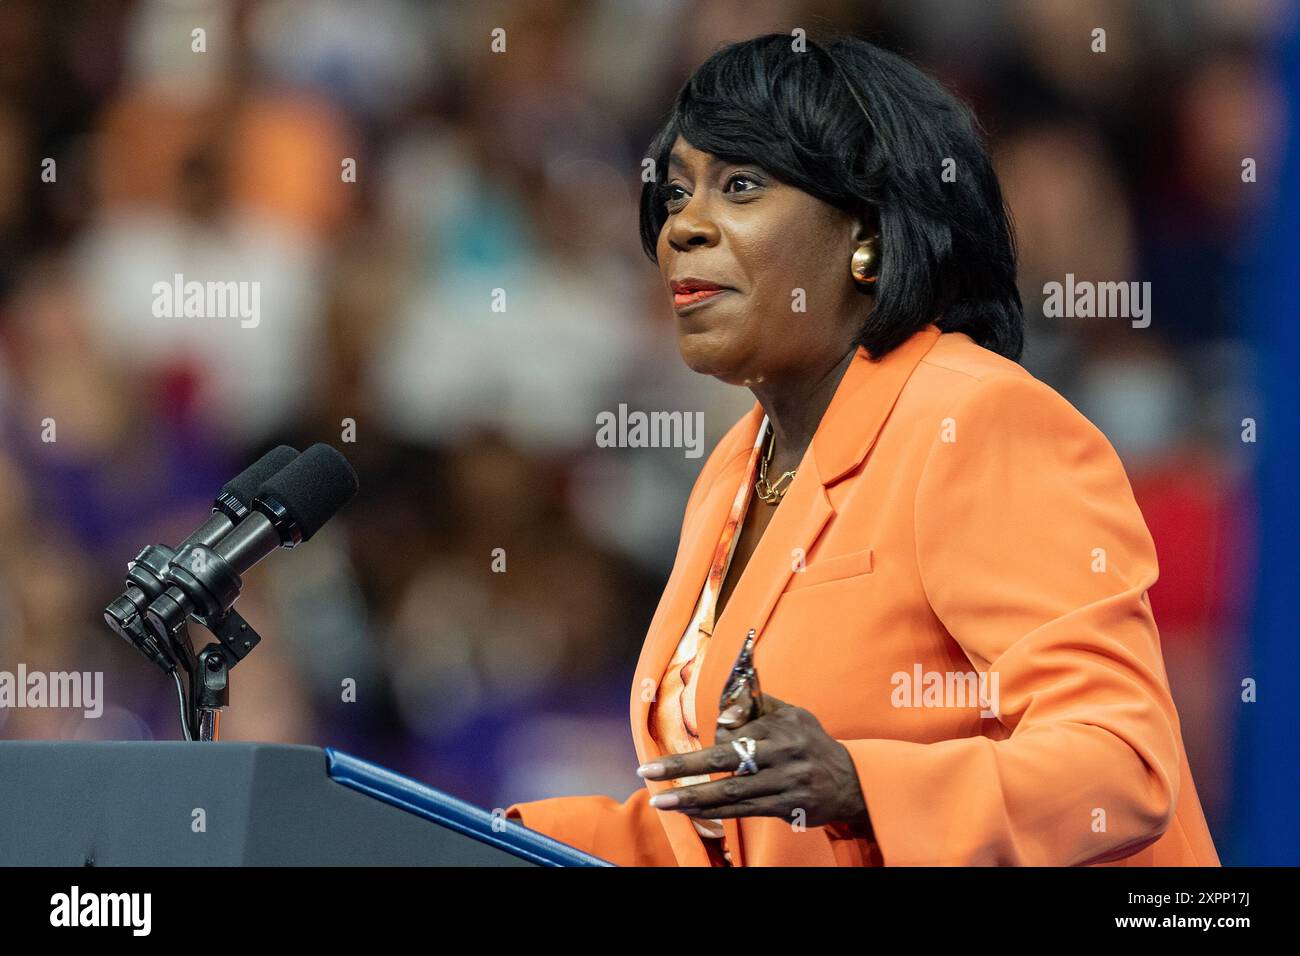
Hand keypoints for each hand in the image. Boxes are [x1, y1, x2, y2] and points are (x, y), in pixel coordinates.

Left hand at [638, 690, 872, 831]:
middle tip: (648, 771)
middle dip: (684, 767)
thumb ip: (757, 706)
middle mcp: (783, 754)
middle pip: (726, 760)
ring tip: (660, 800)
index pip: (735, 732)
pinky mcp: (786, 807)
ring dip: (692, 798)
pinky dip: (714, 812)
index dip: (709, 740)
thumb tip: (723, 710)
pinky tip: (690, 812)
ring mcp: (785, 783)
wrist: (851, 780)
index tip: (679, 750)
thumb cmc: (811, 742)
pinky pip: (743, 810)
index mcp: (781, 726)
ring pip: (731, 792)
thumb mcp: (792, 714)